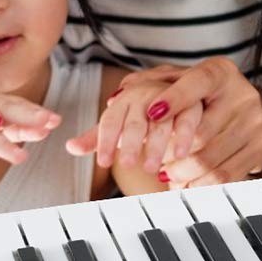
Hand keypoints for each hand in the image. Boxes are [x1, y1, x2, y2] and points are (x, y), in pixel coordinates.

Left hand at [65, 70, 203, 176]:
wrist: (175, 91)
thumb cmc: (142, 114)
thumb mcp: (119, 125)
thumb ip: (97, 138)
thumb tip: (70, 147)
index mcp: (122, 100)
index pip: (110, 121)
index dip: (104, 141)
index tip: (102, 162)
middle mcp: (143, 96)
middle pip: (134, 121)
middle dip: (130, 143)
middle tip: (125, 164)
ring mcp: (168, 99)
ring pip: (160, 122)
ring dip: (156, 145)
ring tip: (150, 168)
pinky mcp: (191, 103)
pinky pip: (187, 119)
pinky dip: (183, 136)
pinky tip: (180, 154)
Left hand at [117, 58, 261, 187]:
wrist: (248, 111)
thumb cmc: (203, 96)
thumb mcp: (179, 83)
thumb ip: (147, 87)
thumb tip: (114, 98)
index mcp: (219, 72)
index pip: (197, 83)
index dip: (174, 99)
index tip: (151, 112)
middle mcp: (241, 94)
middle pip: (199, 132)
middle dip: (169, 152)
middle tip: (151, 162)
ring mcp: (254, 122)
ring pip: (209, 158)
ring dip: (181, 173)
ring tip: (166, 175)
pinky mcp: (260, 147)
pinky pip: (224, 175)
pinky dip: (199, 185)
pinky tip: (186, 184)